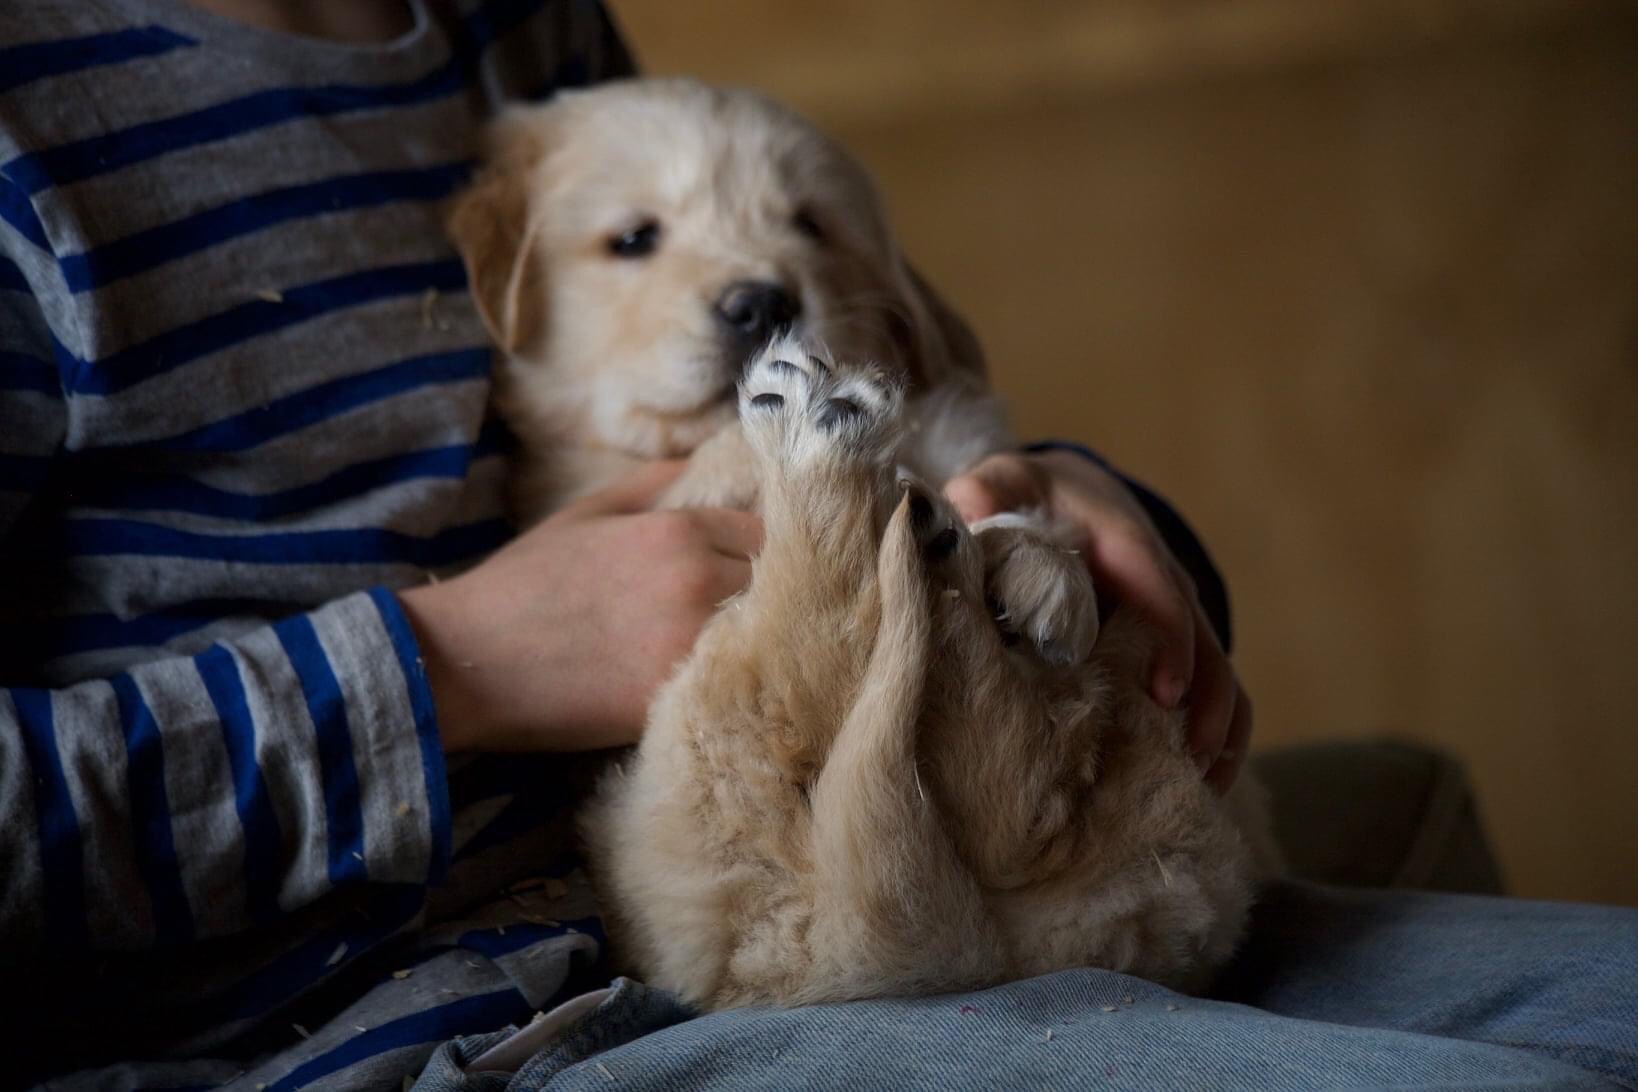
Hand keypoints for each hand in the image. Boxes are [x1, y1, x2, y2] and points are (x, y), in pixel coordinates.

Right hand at [399, 461, 761, 752]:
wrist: (466, 661)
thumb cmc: (524, 584)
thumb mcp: (586, 514)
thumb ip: (653, 484)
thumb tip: (706, 463)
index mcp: (679, 534)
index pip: (767, 534)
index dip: (765, 550)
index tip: (758, 565)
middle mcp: (698, 584)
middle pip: (778, 586)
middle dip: (771, 595)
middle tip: (762, 610)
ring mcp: (691, 646)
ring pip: (767, 637)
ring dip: (762, 640)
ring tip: (751, 647)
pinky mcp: (677, 701)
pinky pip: (734, 685)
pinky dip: (737, 682)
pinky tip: (726, 684)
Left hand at [945, 450, 1249, 792]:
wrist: (1068, 500)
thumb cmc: (1035, 498)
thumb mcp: (1008, 481)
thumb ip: (989, 490)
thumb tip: (963, 510)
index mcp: (1125, 543)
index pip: (1156, 585)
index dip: (1168, 638)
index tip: (1164, 691)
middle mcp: (1164, 585)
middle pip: (1203, 645)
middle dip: (1203, 703)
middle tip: (1185, 760)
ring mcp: (1176, 625)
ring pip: (1220, 678)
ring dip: (1217, 732)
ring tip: (1197, 787)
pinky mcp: (1175, 656)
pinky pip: (1216, 698)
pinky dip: (1219, 741)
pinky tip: (1200, 790)